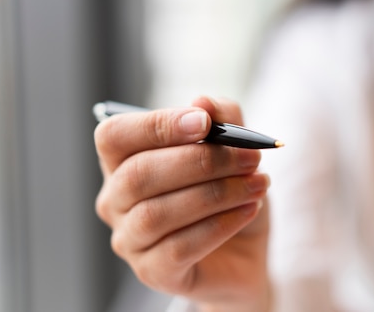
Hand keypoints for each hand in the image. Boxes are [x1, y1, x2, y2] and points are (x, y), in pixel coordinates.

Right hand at [94, 96, 270, 310]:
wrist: (245, 248)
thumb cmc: (229, 190)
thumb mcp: (234, 148)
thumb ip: (222, 118)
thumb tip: (201, 101)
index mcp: (124, 161)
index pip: (114, 136)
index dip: (157, 125)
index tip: (204, 122)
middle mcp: (115, 200)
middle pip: (139, 174)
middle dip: (202, 161)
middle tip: (251, 156)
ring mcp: (130, 240)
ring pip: (158, 213)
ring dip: (217, 193)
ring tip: (259, 184)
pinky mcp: (153, 272)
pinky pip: (178, 248)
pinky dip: (221, 224)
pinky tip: (250, 209)